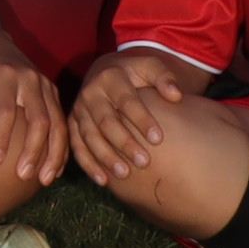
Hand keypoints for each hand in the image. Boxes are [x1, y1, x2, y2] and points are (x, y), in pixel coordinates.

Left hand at [0, 47, 70, 185]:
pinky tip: (55, 168)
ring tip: (44, 179)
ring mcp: (45, 85)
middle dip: (33, 150)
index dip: (1, 136)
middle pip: (38, 119)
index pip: (6, 109)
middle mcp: (30, 79)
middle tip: (23, 176)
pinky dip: (61, 147)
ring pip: (57, 123)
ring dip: (53, 153)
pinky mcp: (53, 93)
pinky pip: (62, 122)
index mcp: (5, 75)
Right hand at [70, 50, 196, 182]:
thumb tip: (176, 95)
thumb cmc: (136, 74)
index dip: (141, 119)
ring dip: (106, 156)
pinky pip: (77, 146)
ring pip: (90, 136)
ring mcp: (79, 110)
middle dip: (124, 143)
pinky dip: (88, 164)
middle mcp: (90, 93)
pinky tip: (103, 181)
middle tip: (144, 162)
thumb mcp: (150, 66)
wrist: (107, 72)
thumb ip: (164, 77)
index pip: (126, 100)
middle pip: (106, 121)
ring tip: (125, 174)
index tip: (158, 139)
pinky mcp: (72, 124)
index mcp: (110, 77)